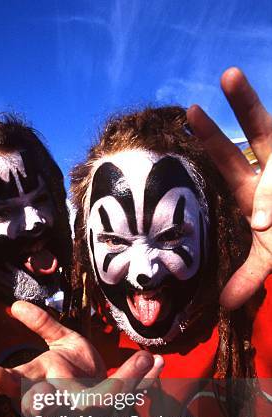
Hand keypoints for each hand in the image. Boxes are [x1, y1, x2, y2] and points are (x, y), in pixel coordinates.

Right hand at [0, 301, 163, 416]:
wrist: (100, 409)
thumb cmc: (73, 372)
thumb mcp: (59, 345)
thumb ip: (42, 325)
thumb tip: (16, 305)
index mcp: (42, 385)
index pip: (17, 386)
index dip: (4, 383)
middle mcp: (61, 401)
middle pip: (49, 406)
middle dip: (48, 401)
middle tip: (50, 395)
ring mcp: (88, 411)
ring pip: (98, 401)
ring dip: (124, 379)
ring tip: (146, 356)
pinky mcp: (113, 413)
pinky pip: (130, 399)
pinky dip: (146, 381)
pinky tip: (159, 362)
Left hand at [187, 67, 271, 308]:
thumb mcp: (270, 257)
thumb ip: (249, 277)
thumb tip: (224, 304)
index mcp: (254, 189)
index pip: (228, 160)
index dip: (211, 138)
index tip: (189, 113)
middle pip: (258, 130)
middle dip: (245, 104)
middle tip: (227, 74)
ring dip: (261, 110)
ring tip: (249, 100)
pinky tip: (264, 146)